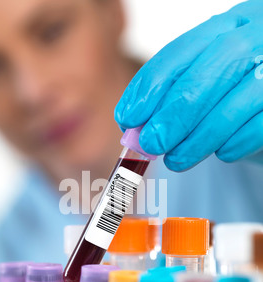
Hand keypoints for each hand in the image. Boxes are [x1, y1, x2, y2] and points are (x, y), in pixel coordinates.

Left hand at [115, 0, 262, 170]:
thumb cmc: (235, 96)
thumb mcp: (204, 86)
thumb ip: (171, 98)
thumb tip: (133, 126)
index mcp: (229, 25)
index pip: (182, 51)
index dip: (151, 85)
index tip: (128, 117)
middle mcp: (258, 36)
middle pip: (213, 68)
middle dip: (175, 111)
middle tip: (151, 143)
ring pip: (238, 100)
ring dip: (199, 137)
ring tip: (176, 159)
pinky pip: (261, 126)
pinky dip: (234, 144)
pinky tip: (221, 154)